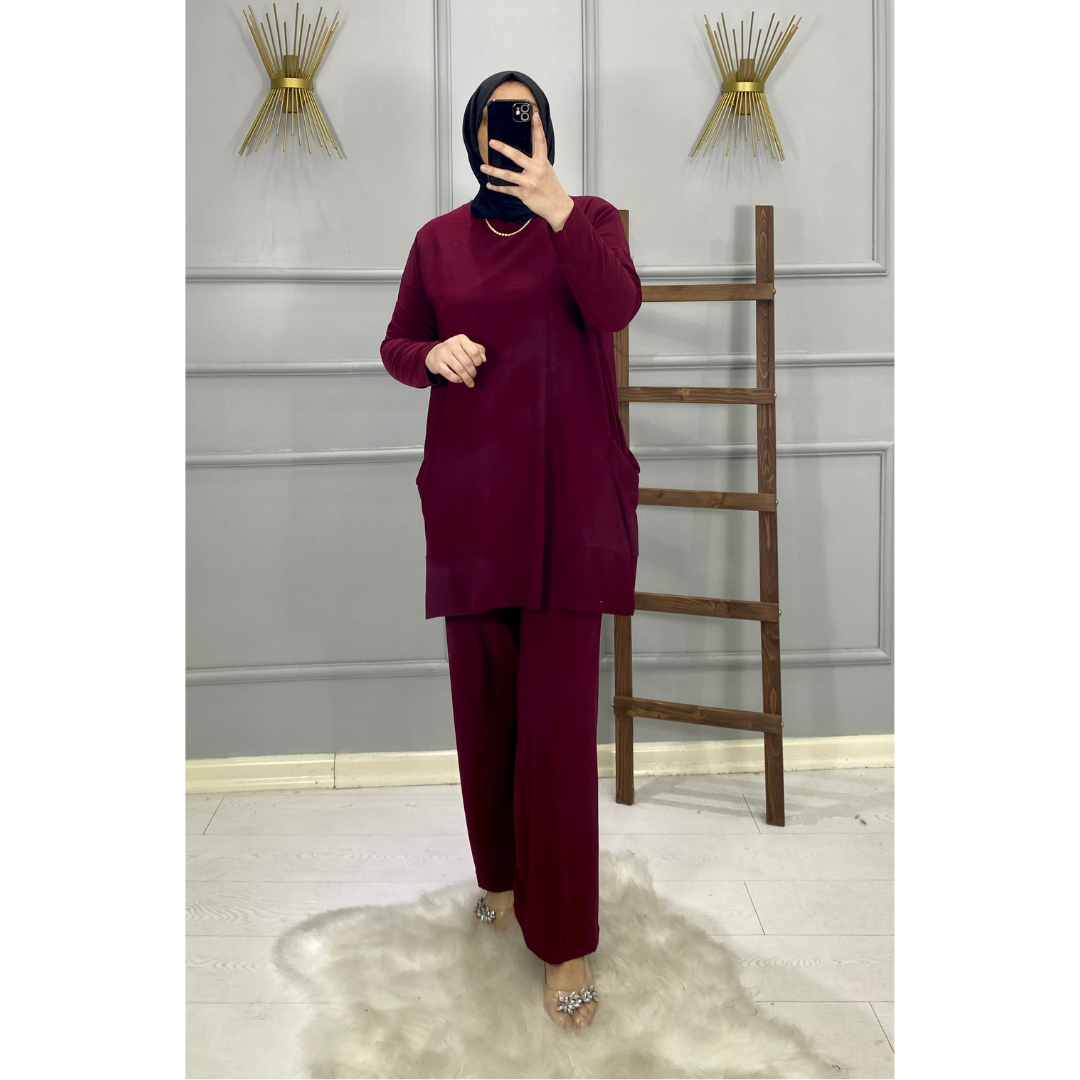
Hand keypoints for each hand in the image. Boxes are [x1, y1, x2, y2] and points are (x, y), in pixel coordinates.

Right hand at [426, 334, 485, 386]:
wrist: (434, 353)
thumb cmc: (455, 350)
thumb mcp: (467, 346)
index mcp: (460, 339)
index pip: (474, 351)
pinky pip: (450, 375)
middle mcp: (451, 344)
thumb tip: (484, 360)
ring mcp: (443, 353)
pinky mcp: (437, 363)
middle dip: (472, 372)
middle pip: (467, 362)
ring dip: (466, 378)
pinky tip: (460, 380)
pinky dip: (457, 379)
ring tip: (469, 381)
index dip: (478, 361)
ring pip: (459, 369)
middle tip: (473, 375)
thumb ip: (479, 350)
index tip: (477, 365)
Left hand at [481, 108, 574, 231]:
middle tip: (492, 142)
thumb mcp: (546, 171)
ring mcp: (530, 182)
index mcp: (543, 162)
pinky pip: (508, 189)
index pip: (540, 141)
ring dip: (494, 171)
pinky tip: (490, 184)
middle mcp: (536, 170)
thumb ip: (535, 162)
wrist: (557, 206)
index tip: (533, 114)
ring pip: (509, 175)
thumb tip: (519, 155)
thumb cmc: (551, 188)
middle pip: (517, 156)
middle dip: (503, 148)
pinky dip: (498, 187)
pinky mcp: (525, 193)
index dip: (537, 126)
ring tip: (483, 167)